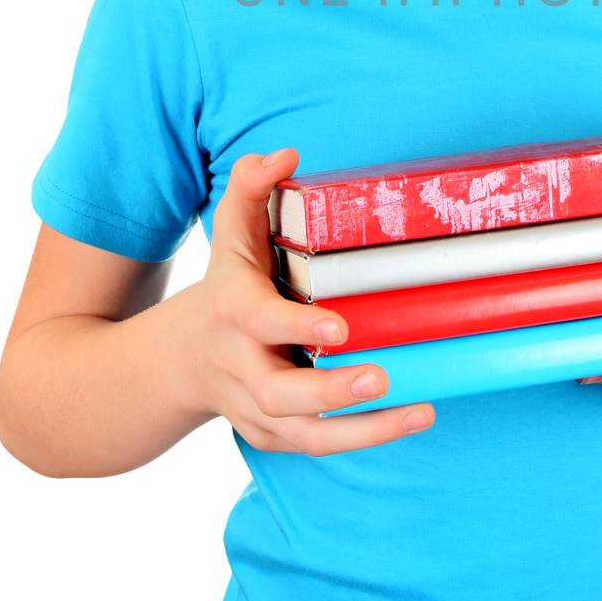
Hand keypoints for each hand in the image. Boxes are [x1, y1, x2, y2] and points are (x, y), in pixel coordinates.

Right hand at [181, 147, 434, 451]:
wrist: (181, 360)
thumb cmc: (226, 285)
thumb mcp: (231, 233)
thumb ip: (250, 187)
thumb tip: (285, 154)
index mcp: (232, 312)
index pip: (260, 322)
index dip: (296, 327)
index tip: (340, 327)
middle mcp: (240, 365)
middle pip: (278, 392)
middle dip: (330, 392)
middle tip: (382, 377)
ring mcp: (254, 407)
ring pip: (304, 434)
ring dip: (363, 430)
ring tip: (419, 410)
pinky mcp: (272, 434)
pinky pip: (316, 446)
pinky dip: (363, 439)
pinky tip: (411, 418)